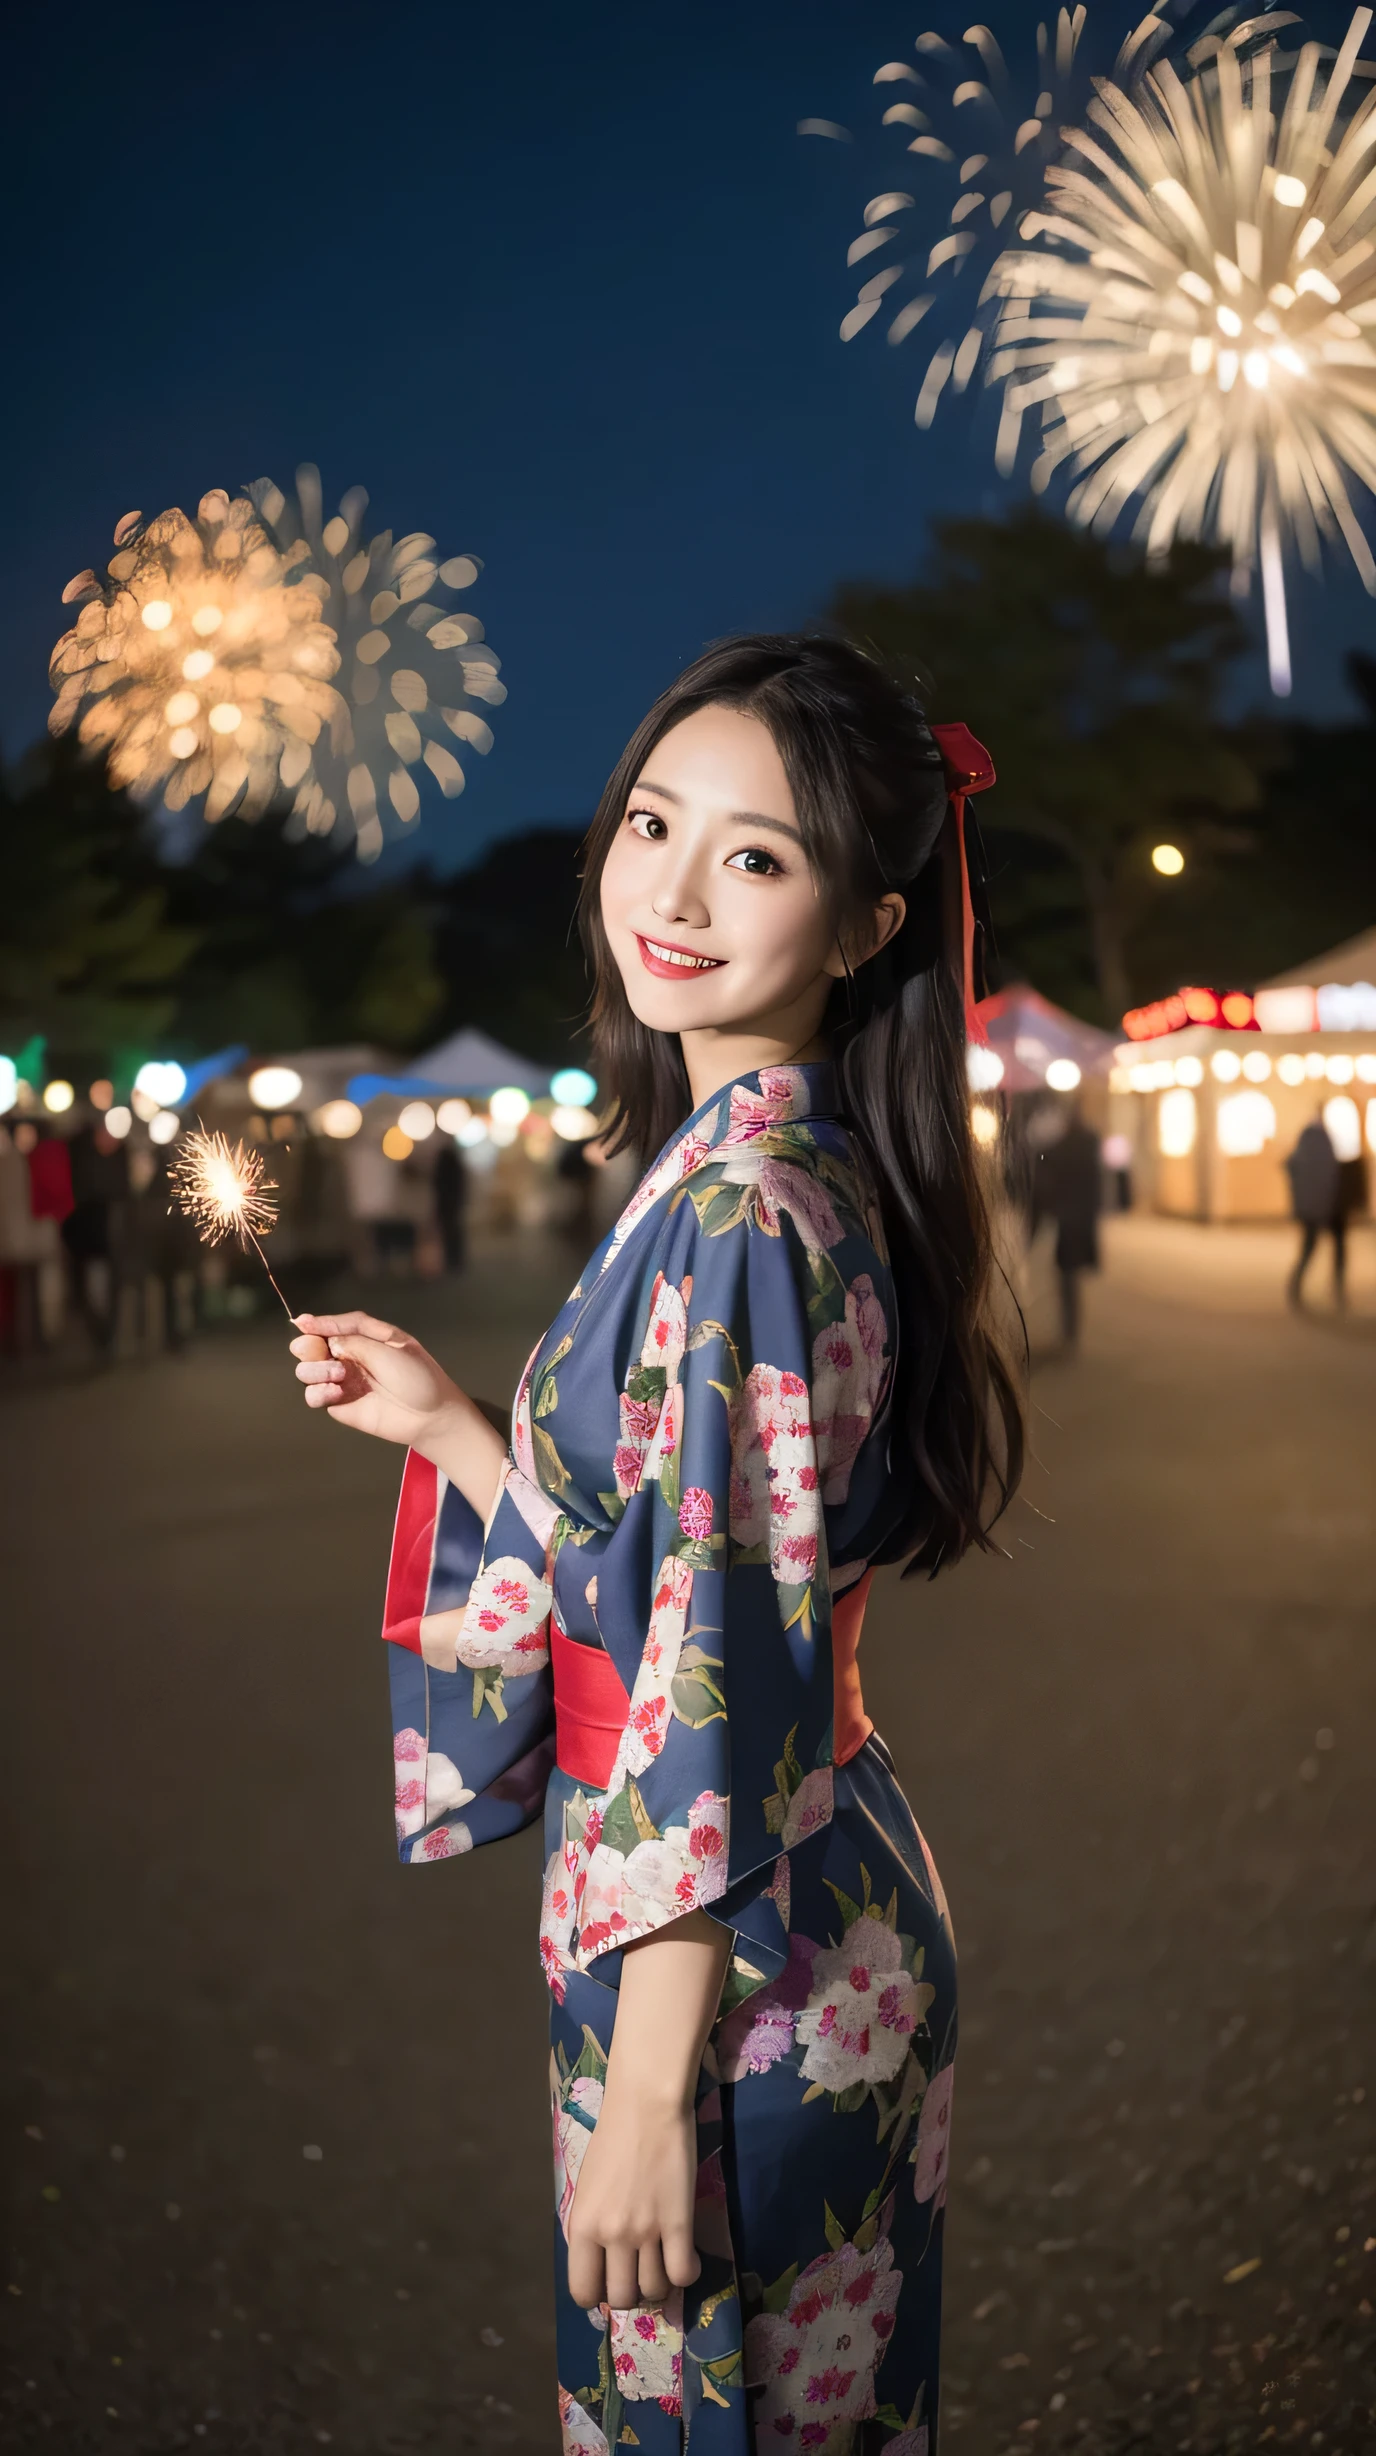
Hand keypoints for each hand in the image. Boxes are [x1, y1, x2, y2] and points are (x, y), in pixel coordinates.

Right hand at [289, 1311, 462, 1449]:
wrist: (431, 1416)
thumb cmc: (419, 1378)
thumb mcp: (391, 1350)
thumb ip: (356, 1342)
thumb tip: (325, 1340)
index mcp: (366, 1338)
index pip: (335, 1325)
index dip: (317, 1323)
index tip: (301, 1324)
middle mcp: (350, 1357)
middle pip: (312, 1346)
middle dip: (308, 1347)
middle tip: (320, 1352)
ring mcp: (342, 1381)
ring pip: (307, 1371)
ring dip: (314, 1370)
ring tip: (337, 1375)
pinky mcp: (340, 1404)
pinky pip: (313, 1396)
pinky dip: (317, 1392)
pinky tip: (335, 1392)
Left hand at [566, 2085, 700, 2310]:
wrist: (646, 2105)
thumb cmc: (613, 2139)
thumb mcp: (587, 2189)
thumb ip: (590, 2228)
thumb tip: (600, 2263)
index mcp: (582, 2227)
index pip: (583, 2292)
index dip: (598, 2294)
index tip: (610, 2280)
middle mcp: (611, 2236)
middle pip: (623, 2298)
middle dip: (632, 2293)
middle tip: (640, 2274)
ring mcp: (646, 2231)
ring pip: (655, 2290)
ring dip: (661, 2285)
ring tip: (664, 2265)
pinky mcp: (679, 2222)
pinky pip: (684, 2274)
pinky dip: (687, 2274)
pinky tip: (686, 2258)